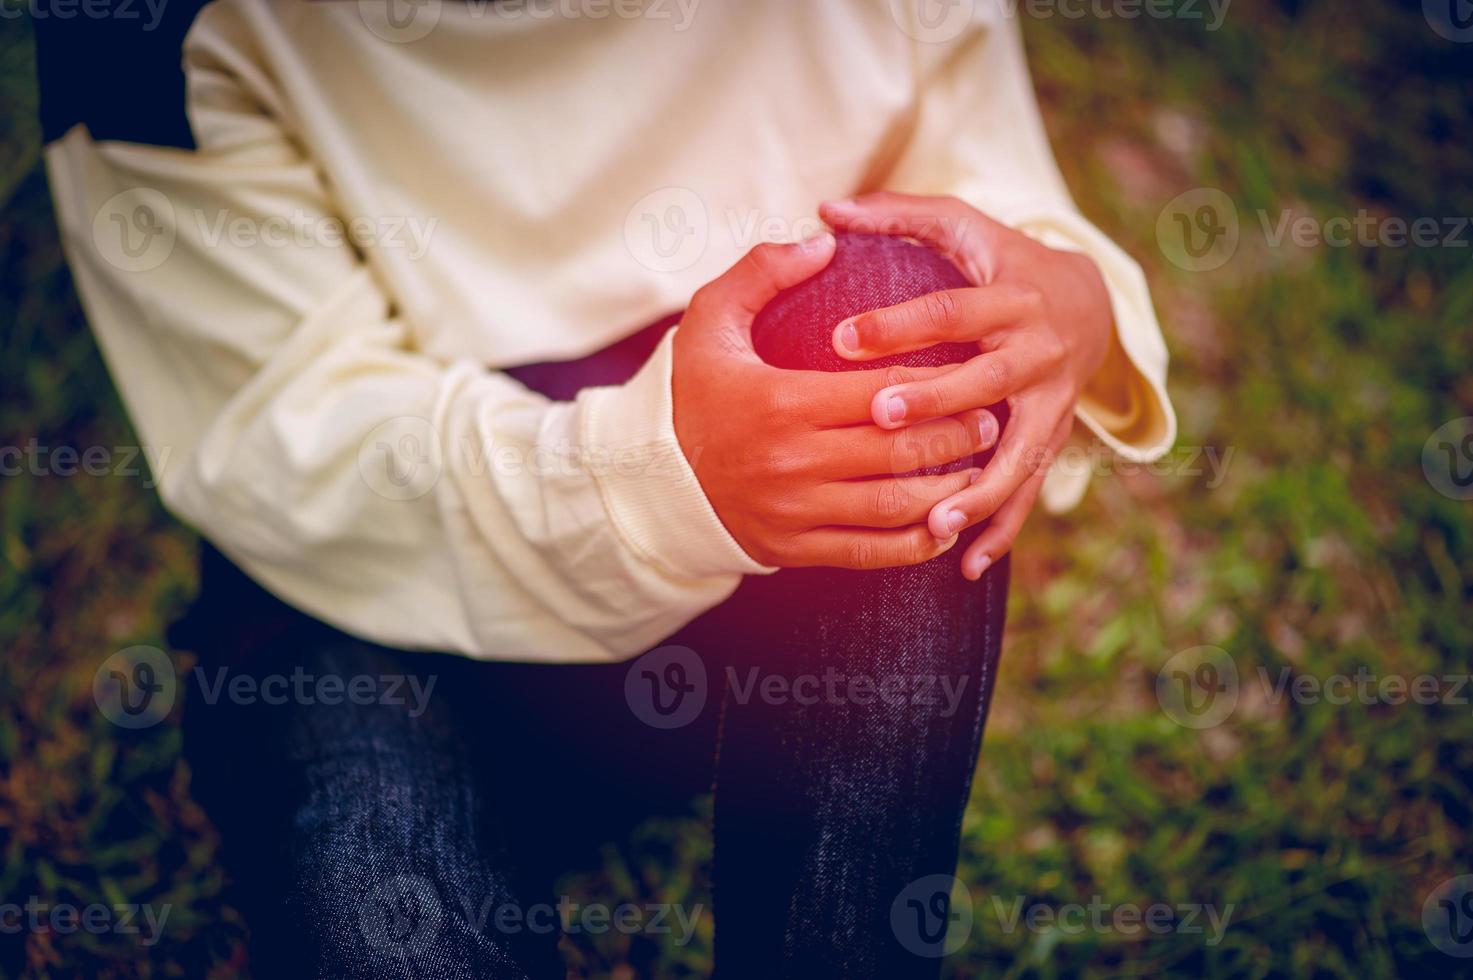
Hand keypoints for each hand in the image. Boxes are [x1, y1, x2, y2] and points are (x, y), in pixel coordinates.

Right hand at [672, 234, 999, 569]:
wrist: (650, 478)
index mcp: (781, 402)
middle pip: (896, 450)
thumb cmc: (690, 392)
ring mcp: (794, 511)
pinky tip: (944, 526)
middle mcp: (792, 461)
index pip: (880, 394)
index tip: (967, 374)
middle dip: (954, 437)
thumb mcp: (709, 320)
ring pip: (892, 506)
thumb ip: (762, 271)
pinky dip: (915, 545)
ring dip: (946, 490)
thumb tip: (824, 243)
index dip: (933, 386)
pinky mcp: (793, 548)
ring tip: (977, 470)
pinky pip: (868, 553)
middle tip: (987, 421)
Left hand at [820, 193, 1114, 579]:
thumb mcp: (963, 226)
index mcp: (1008, 297)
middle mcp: (1036, 351)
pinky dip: (1001, 529)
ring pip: (1017, 451)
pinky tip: (965, 564)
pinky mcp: (1054, 439)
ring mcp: (1050, 402)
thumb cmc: (1004, 261)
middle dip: (934, 403)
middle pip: (983, 381)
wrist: (1090, 302)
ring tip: (936, 519)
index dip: (895, 324)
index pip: (947, 310)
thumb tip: (824, 207)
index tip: (839, 337)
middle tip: (879, 418)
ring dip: (979, 488)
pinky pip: (1029, 491)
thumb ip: (897, 213)